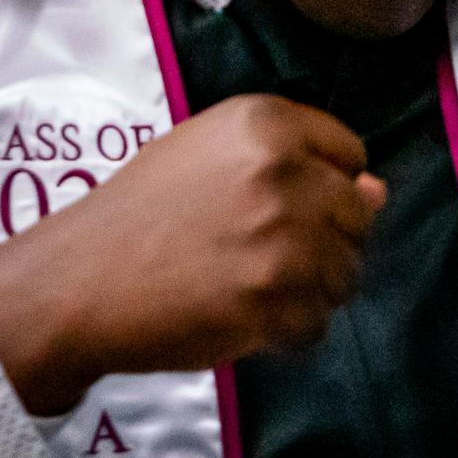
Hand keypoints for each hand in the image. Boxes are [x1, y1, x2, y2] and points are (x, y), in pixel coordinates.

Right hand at [0, 93, 387, 413]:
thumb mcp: (208, 158)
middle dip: (322, 243)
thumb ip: (295, 165)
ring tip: (248, 291)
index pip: (350, 155)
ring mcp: (284, 237)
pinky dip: (288, 334)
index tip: (278, 210)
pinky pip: (317, 325)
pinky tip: (241, 321)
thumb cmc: (140, 214)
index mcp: (266, 123)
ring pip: (346, 274)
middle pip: (357, 215)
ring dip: (308, 292)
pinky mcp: (275, 300)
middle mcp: (284, 171)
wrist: (78, 280)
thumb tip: (379, 191)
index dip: (321, 189)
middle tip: (258, 259)